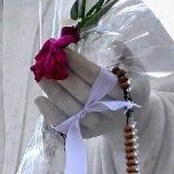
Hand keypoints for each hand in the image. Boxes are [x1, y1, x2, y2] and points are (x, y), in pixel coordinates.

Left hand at [33, 47, 149, 138]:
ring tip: (40, 77)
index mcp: (126, 91)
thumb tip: (111, 39)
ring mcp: (98, 125)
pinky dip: (50, 113)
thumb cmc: (130, 85)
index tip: (63, 51)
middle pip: (83, 95)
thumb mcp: (134, 68)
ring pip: (72, 111)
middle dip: (62, 78)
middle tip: (45, 63)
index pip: (98, 77)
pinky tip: (39, 99)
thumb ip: (123, 54)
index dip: (79, 64)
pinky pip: (65, 125)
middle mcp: (112, 111)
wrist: (133, 117)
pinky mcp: (86, 134)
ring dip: (53, 93)